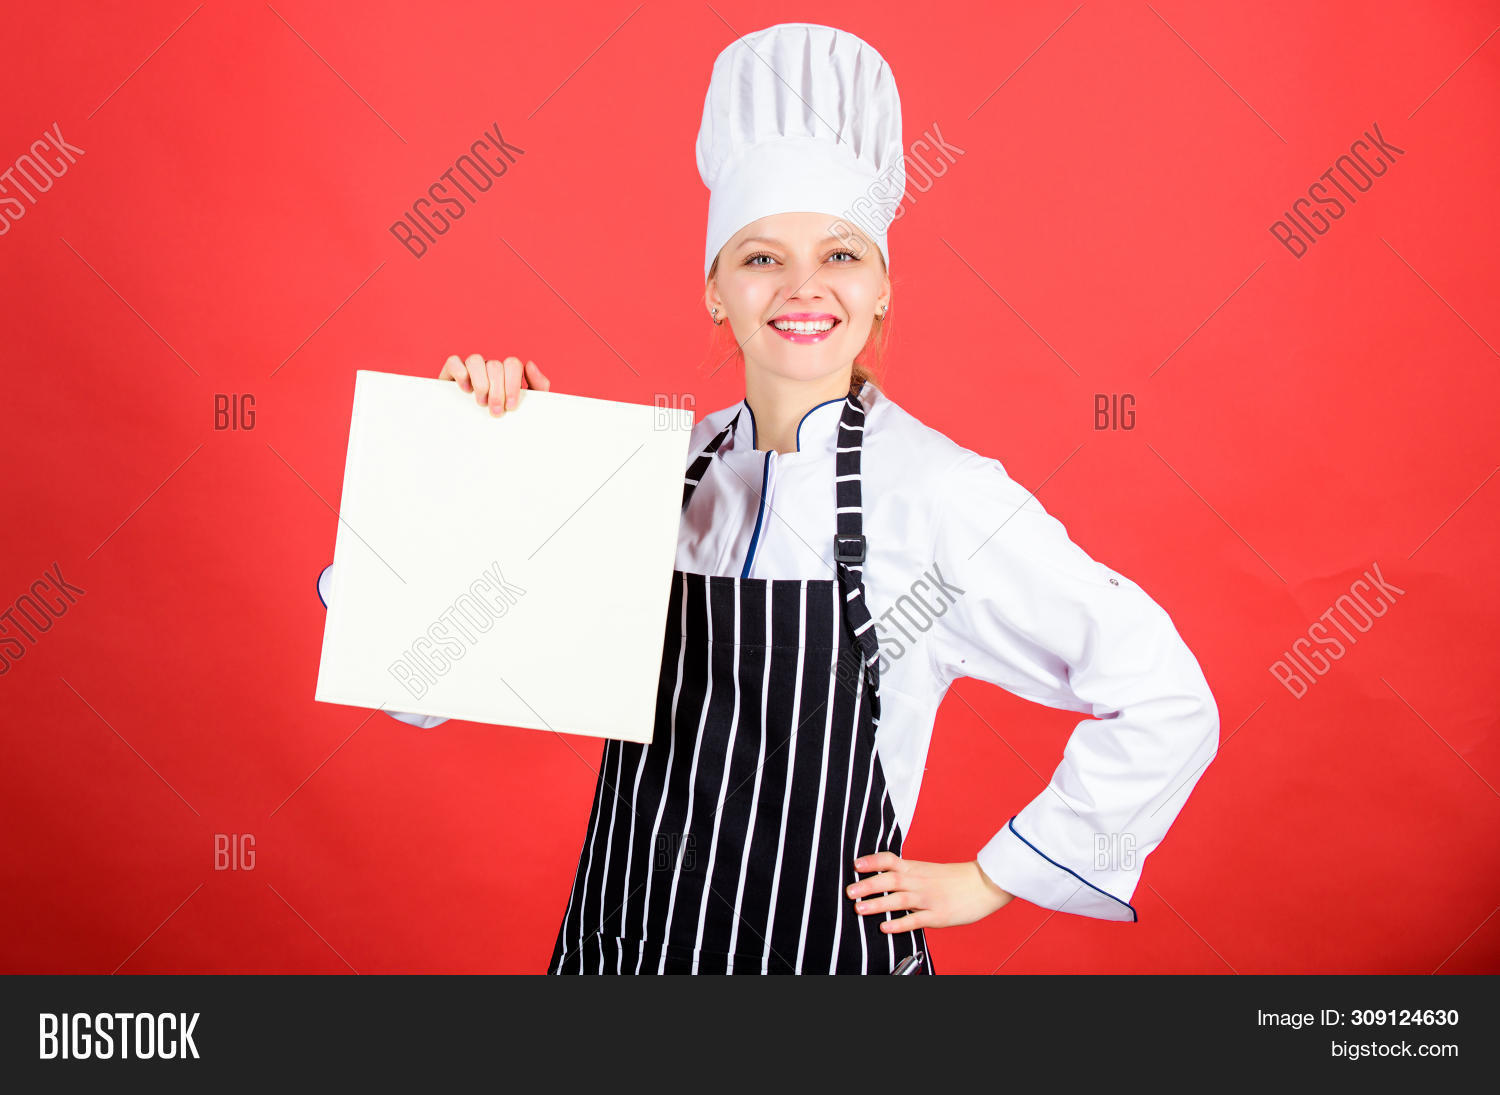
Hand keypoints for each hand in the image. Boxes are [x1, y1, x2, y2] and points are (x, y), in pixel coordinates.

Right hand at [438, 354, 550, 415]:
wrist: (481, 442)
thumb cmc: (507, 421)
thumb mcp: (528, 406)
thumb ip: (538, 386)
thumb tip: (530, 363)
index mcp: (507, 373)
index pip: (512, 364)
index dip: (513, 383)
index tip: (511, 406)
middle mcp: (489, 368)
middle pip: (495, 365)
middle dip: (497, 391)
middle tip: (496, 411)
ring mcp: (470, 370)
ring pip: (475, 360)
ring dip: (480, 383)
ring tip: (481, 403)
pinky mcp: (451, 374)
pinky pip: (454, 361)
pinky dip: (460, 373)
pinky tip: (465, 390)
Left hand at [847, 852, 1013, 932]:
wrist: (985, 884)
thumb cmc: (956, 879)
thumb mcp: (928, 870)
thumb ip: (908, 874)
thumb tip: (883, 878)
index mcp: (916, 868)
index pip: (890, 860)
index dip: (872, 861)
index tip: (855, 864)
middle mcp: (920, 882)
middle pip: (890, 879)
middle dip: (867, 885)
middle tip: (850, 891)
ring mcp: (929, 899)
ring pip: (898, 899)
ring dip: (877, 904)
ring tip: (859, 908)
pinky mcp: (938, 916)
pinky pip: (915, 920)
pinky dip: (899, 923)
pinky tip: (885, 927)